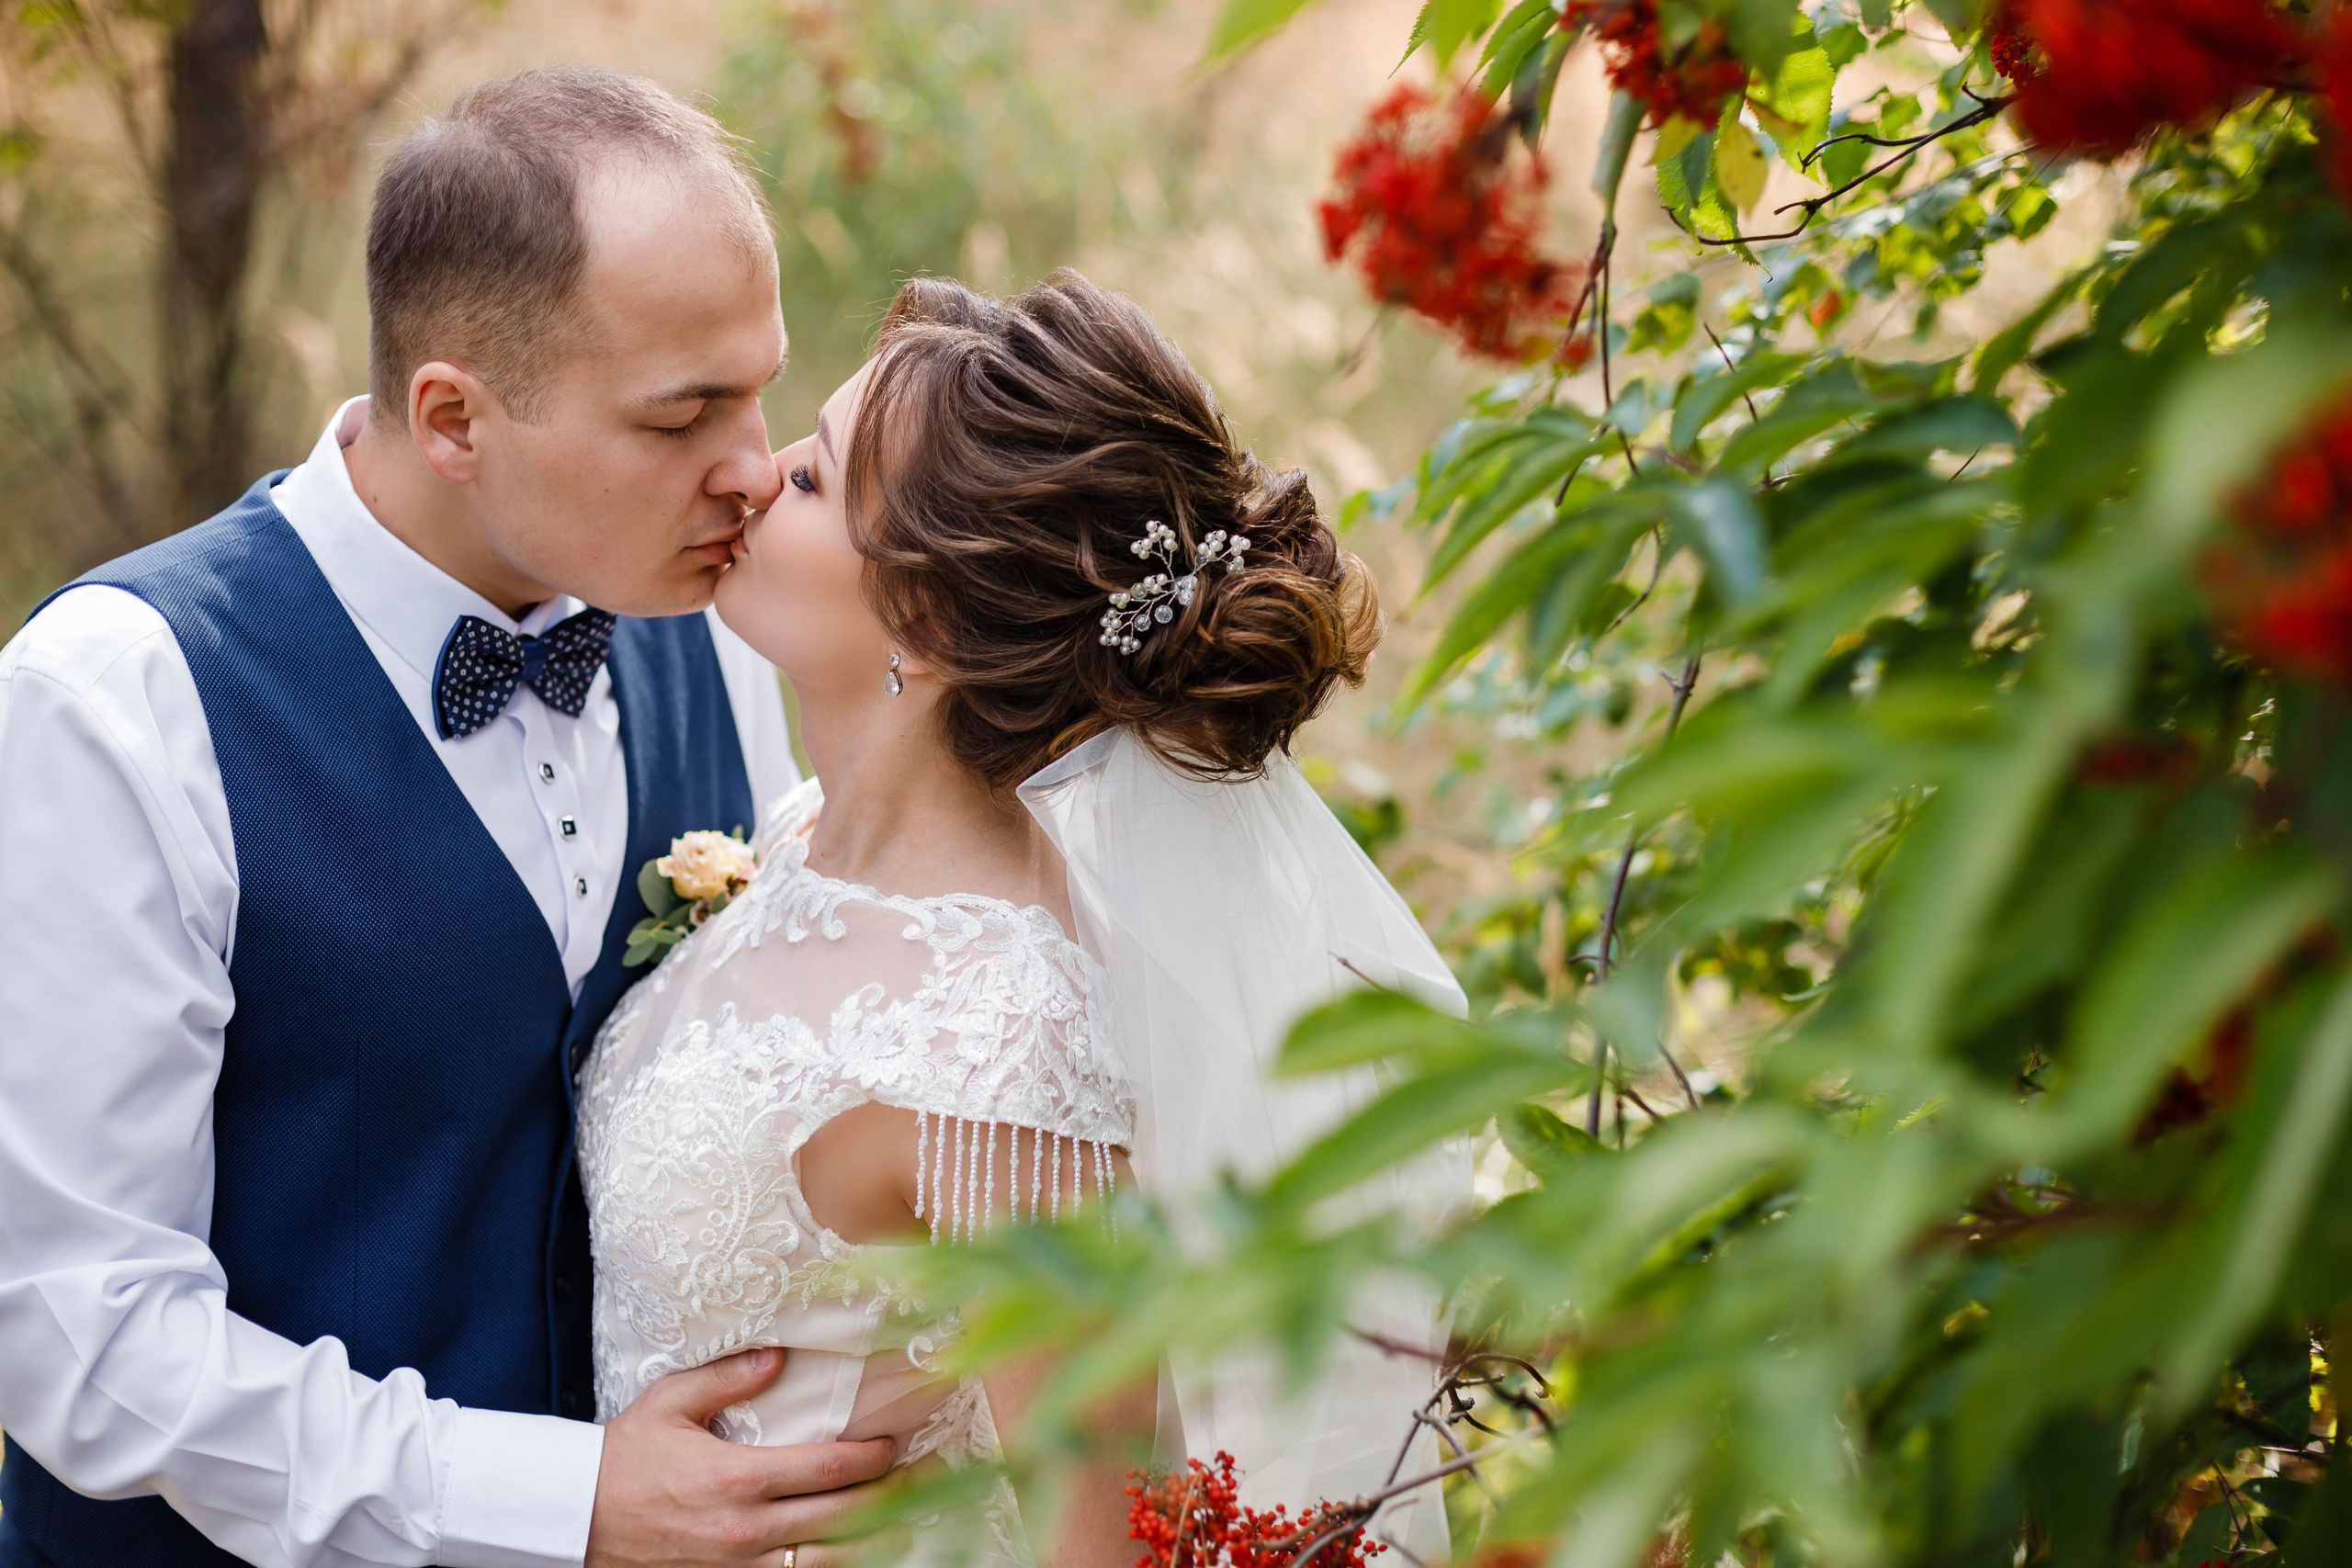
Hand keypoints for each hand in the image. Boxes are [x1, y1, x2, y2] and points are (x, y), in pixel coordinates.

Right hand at [585, 1347, 896, 1567]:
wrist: (575, 1520)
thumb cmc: (623, 1459)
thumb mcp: (670, 1403)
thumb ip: (728, 1378)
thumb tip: (779, 1356)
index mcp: (738, 1478)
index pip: (828, 1469)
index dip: (872, 1457)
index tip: (895, 1443)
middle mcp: (746, 1528)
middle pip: (842, 1518)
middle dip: (890, 1497)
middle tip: (922, 1479)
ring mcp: (738, 1566)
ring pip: (825, 1562)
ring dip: (870, 1543)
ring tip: (903, 1524)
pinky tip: (848, 1555)